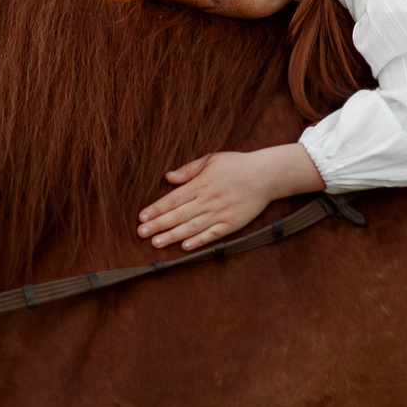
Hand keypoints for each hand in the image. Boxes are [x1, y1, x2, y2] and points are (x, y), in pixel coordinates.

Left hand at [139, 144, 323, 249]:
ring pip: (192, 227)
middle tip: (141, 234)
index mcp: (201, 184)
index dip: (156, 209)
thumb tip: (168, 177)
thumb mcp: (211, 159)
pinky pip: (213, 234)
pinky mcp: (233, 223)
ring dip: (173, 236)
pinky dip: (199, 241)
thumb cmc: (237, 164)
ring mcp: (221, 213)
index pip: (173, 199)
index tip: (142, 217)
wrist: (266, 175)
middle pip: (178, 215)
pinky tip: (185, 247)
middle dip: (158, 224)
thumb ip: (189, 169)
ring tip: (156, 243)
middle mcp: (208, 200)